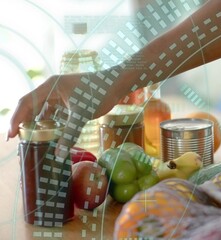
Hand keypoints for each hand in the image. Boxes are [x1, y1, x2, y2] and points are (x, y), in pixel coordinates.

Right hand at [8, 69, 123, 157]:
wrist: (117, 84)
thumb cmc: (100, 93)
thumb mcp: (82, 114)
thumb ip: (70, 133)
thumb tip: (58, 154)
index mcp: (50, 86)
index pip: (26, 103)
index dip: (16, 119)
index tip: (10, 136)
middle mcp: (52, 89)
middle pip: (31, 108)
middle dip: (25, 124)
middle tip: (20, 142)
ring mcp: (60, 95)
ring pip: (43, 112)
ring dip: (38, 126)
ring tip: (33, 142)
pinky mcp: (68, 101)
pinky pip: (54, 114)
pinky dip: (51, 125)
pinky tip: (50, 137)